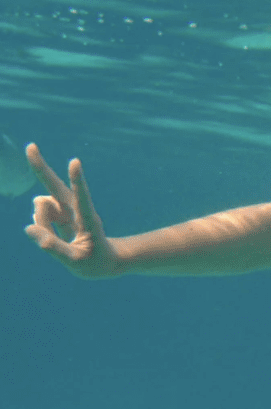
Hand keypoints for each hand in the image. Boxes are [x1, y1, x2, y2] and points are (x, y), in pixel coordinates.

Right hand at [24, 144, 121, 278]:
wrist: (105, 262)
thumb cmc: (96, 262)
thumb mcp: (76, 262)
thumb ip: (54, 248)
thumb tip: (29, 229)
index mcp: (88, 219)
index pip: (82, 198)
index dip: (77, 181)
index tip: (75, 162)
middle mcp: (77, 209)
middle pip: (56, 186)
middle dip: (41, 168)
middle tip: (31, 146)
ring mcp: (68, 209)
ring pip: (42, 206)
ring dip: (39, 221)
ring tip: (50, 240)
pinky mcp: (60, 213)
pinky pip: (39, 216)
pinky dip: (38, 226)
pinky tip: (48, 236)